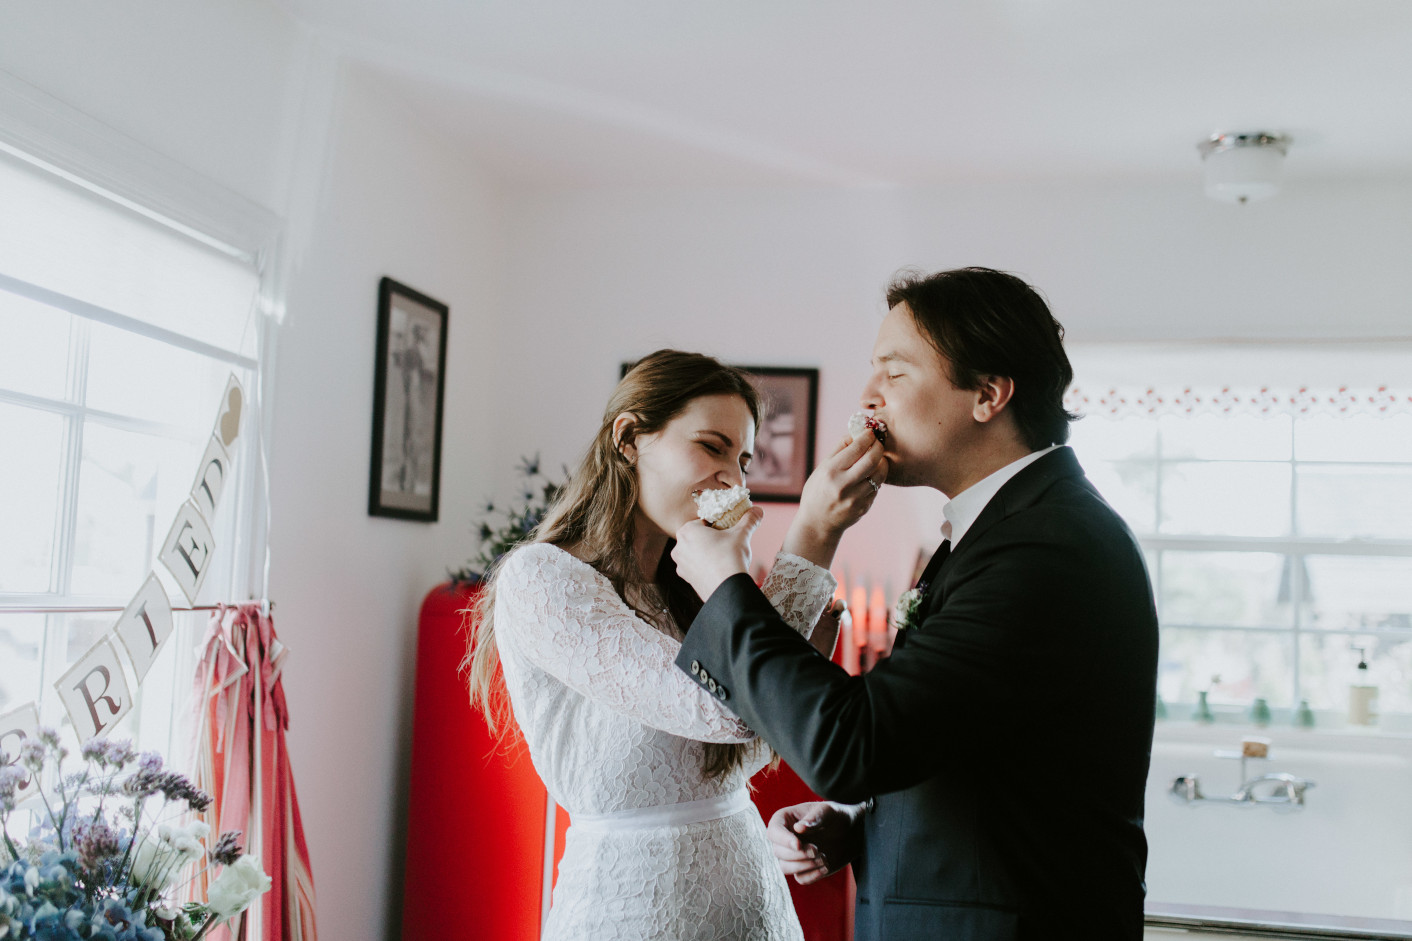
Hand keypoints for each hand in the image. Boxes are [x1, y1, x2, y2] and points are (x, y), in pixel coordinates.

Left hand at [671, 506, 763, 599]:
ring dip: (708, 553)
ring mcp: (681, 565)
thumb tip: (758, 510)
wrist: (728, 589)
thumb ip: (749, 520)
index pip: (703, 522)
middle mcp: (679, 547)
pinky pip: (697, 568)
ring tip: (724, 557)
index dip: (717, 525)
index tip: (727, 529)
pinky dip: (706, 567)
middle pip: (698, 537)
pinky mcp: (687, 579)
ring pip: (696, 553)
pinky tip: (719, 568)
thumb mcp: (741, 534)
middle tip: (727, 543)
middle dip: (711, 539)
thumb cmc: (730, 558)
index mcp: (687, 530)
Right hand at [766, 800, 862, 884]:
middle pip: (778, 852)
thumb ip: (814, 818)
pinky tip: (826, 867)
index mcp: (785, 820)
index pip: (773, 832)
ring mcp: (793, 855)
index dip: (783, 840)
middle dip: (798, 855)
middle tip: (817, 850)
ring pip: (785, 867)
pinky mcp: (804, 868)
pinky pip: (800, 878)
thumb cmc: (836, 816)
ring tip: (823, 858)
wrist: (850, 832)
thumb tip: (798, 828)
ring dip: (804, 866)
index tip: (798, 845)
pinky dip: (812, 875)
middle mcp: (784, 838)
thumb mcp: (828, 811)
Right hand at [782, 432, 887, 568]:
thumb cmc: (818, 491)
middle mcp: (843, 485)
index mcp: (831, 472)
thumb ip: (839, 450)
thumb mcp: (821, 469)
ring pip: (880, 474)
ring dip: (882, 462)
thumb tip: (856, 432)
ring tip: (877, 459)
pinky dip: (876, 478)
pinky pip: (877, 487)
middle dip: (879, 447)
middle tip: (878, 443)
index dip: (868, 436)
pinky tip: (870, 476)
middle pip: (872, 459)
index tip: (871, 432)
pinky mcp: (864, 507)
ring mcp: (855, 498)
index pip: (857, 448)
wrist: (817, 523)